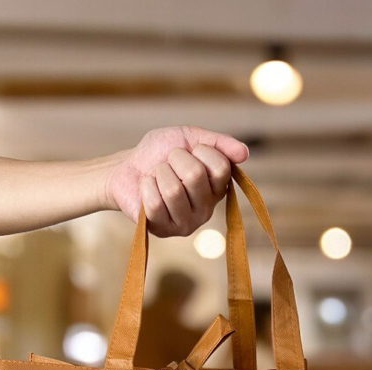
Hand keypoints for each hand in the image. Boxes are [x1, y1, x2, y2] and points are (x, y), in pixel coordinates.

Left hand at [105, 125, 248, 236]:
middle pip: (195, 176)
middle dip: (174, 159)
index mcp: (217, 187)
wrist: (126, 169)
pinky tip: (146, 189)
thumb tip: (245, 153)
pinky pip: (155, 203)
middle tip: (168, 163)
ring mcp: (186, 223)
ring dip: (158, 173)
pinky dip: (145, 187)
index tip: (189, 151)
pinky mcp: (163, 230)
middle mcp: (206, 209)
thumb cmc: (159, 154)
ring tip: (156, 176)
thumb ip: (217, 143)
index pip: (221, 167)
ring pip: (173, 190)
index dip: (200, 151)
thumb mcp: (188, 138)